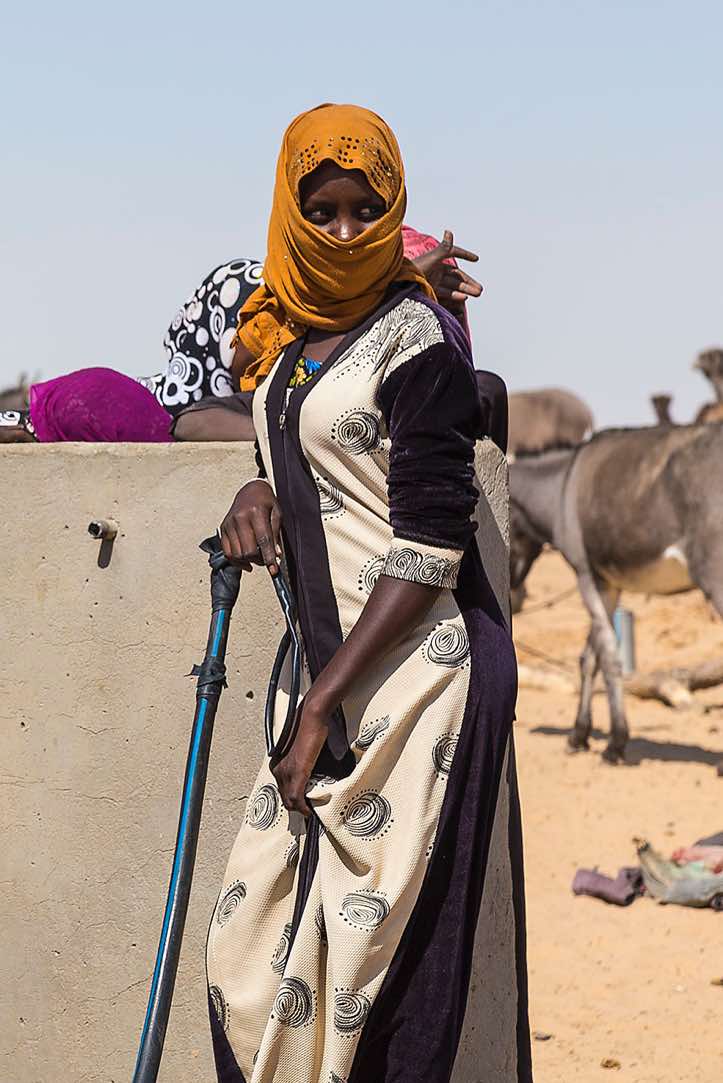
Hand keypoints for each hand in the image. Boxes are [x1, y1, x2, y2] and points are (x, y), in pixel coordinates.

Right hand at [219, 479, 281, 573]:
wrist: (250, 491)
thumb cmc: (266, 503)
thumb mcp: (277, 514)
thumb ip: (276, 534)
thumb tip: (276, 555)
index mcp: (256, 512)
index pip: (263, 540)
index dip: (269, 558)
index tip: (274, 571)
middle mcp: (240, 518)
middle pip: (248, 551)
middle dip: (259, 560)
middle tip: (267, 560)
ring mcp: (229, 524)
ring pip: (237, 554)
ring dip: (249, 561)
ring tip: (257, 557)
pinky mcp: (223, 529)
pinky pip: (227, 552)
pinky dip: (237, 561)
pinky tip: (246, 561)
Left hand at [271, 698, 329, 816]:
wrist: (311, 716)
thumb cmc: (309, 727)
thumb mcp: (302, 749)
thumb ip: (303, 762)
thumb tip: (312, 772)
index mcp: (277, 762)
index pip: (282, 788)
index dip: (292, 799)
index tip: (302, 804)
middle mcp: (278, 768)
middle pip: (284, 797)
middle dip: (296, 806)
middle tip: (307, 811)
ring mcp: (287, 771)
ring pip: (289, 800)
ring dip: (300, 808)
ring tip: (310, 811)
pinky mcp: (297, 771)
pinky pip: (296, 797)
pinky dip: (303, 807)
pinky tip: (309, 811)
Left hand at [411, 229, 482, 315]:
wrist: (400, 285)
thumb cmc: (415, 270)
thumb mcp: (431, 259)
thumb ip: (443, 248)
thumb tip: (449, 231)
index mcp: (436, 258)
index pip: (453, 253)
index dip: (465, 255)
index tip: (476, 259)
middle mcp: (436, 268)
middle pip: (456, 275)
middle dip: (469, 281)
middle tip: (481, 289)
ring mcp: (433, 280)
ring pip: (453, 285)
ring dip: (465, 290)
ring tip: (478, 294)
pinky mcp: (430, 290)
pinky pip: (446, 292)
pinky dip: (455, 295)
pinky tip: (464, 298)